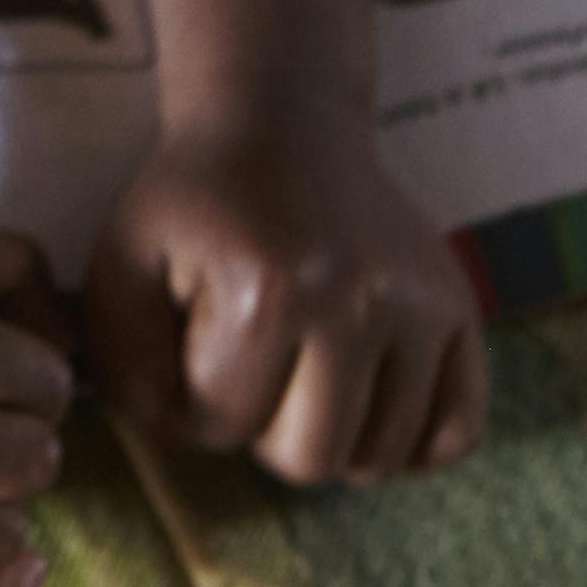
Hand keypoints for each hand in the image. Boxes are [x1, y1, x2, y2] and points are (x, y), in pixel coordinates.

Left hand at [85, 117, 485, 483]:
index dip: (190, 401)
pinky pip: (455, 433)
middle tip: (252, 366)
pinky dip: (410, 441)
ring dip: (331, 434)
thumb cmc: (197, 206)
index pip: (222, 429)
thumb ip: (127, 366)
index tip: (193, 345)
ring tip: (303, 370)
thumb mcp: (124, 266)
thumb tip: (179, 437)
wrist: (282, 125)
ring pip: (381, 458)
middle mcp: (361, 300)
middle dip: (263, 431)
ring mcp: (423, 306)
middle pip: (312, 461)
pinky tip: (364, 398)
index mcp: (271, 290)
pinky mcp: (462, 310)